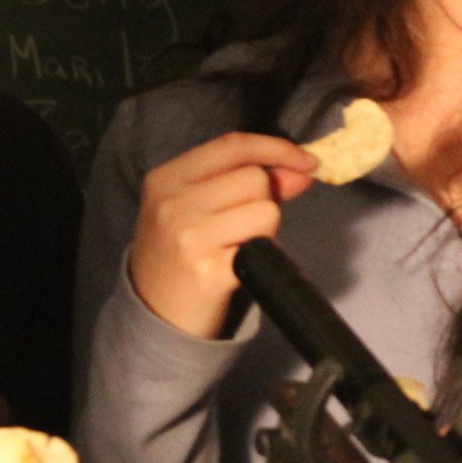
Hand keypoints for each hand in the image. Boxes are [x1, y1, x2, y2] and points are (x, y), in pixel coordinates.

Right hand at [129, 132, 316, 337]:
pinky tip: (237, 269)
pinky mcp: (209, 270)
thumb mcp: (197, 210)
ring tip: (237, 249)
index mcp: (166, 179)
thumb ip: (245, 183)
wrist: (155, 317)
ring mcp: (189, 237)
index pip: (232, 145)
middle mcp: (173, 203)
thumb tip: (301, 169)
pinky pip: (264, 246)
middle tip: (241, 229)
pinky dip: (262, 256)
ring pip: (265, 210)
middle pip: (254, 178)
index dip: (276, 148)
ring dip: (265, 230)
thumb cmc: (179, 258)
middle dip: (264, 201)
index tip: (306, 161)